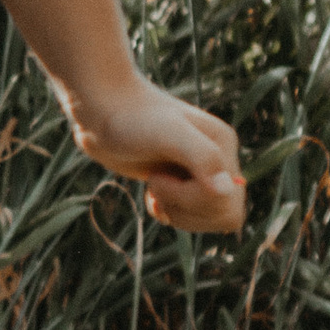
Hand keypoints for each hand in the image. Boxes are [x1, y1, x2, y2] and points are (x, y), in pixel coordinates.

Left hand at [65, 77, 245, 233]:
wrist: (101, 111)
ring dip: (176, 211)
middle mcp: (218, 159)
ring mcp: (200, 172)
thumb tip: (228, 190)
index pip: (227, 201)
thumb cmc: (131, 119)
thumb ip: (202, 157)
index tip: (161, 175)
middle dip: (185, 208)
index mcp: (223, 146)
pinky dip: (169, 213)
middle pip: (223, 215)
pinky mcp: (180, 182)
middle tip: (156, 182)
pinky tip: (151, 197)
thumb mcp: (166, 135)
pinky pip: (189, 216)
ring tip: (153, 185)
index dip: (193, 200)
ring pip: (207, 219)